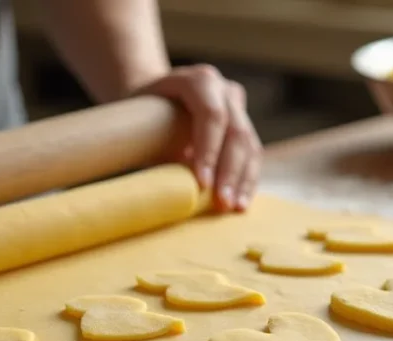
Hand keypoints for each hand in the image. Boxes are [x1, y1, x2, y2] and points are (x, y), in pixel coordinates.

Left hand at [135, 64, 262, 211]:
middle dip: (229, 171)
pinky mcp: (244, 125)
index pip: (211, 114)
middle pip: (235, 131)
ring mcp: (237, 106)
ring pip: (249, 145)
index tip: (201, 183)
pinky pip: (252, 154)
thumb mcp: (141, 121)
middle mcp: (224, 89)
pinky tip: (241, 202)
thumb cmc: (142, 113)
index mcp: (197, 80)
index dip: (209, 150)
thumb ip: (152, 146)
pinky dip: (246, 180)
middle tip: (221, 203)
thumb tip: (160, 189)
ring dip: (242, 180)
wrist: (155, 98)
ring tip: (234, 208)